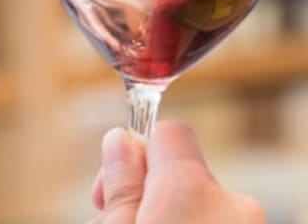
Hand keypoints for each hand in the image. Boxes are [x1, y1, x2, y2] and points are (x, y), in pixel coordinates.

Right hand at [90, 121, 266, 223]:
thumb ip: (120, 184)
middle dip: (150, 195)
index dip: (136, 154)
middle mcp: (236, 206)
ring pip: (202, 211)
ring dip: (172, 219)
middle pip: (183, 177)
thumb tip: (119, 140)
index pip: (168, 133)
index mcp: (193, 188)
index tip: (113, 187)